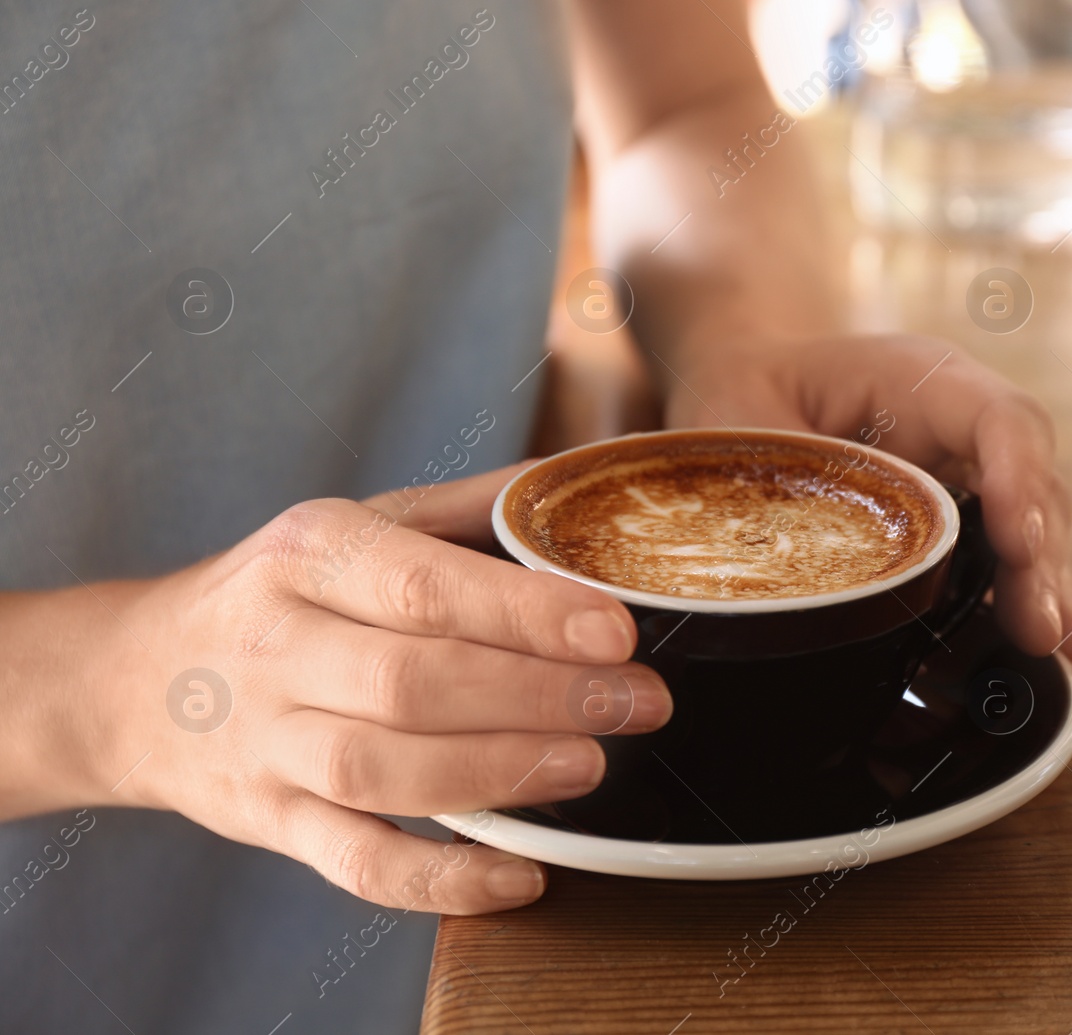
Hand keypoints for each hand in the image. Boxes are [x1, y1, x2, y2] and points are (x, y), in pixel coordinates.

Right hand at [89, 463, 669, 913]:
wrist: (138, 678)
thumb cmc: (283, 593)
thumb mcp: (356, 524)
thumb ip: (468, 510)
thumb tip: (583, 488)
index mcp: (310, 553)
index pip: (425, 585)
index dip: (526, 613)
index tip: (615, 632)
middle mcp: (278, 645)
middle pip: (414, 680)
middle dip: (539, 696)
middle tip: (636, 704)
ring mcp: (267, 743)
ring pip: (382, 770)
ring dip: (497, 774)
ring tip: (587, 767)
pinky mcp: (269, 822)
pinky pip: (356, 864)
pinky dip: (441, 880)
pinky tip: (519, 876)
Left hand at [655, 333, 1071, 659]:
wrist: (741, 390)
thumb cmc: (744, 399)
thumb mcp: (745, 428)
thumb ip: (782, 485)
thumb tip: (801, 572)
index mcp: (918, 379)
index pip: (998, 418)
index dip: (1018, 478)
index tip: (1018, 544)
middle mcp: (961, 422)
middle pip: (1028, 481)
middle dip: (1038, 557)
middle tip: (1040, 628)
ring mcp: (968, 469)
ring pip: (1030, 521)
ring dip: (1042, 585)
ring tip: (1056, 643)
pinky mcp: (959, 515)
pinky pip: (1004, 551)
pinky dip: (1023, 595)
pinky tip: (1052, 646)